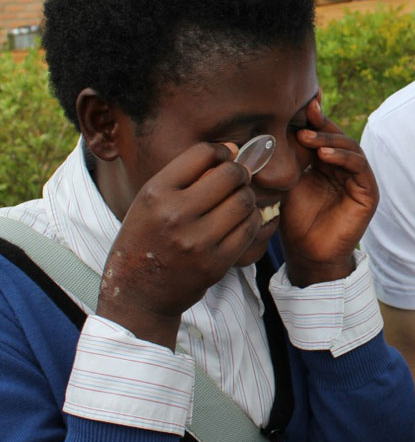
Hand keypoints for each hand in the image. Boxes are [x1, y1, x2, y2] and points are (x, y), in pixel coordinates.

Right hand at [97, 142, 259, 347]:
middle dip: (240, 173)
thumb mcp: (150, 201)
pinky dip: (251, 220)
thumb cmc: (146, 239)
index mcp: (155, 193)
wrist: (137, 294)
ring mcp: (197, 241)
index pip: (202, 153)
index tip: (223, 159)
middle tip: (238, 180)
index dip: (220, 151)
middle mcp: (175, 215)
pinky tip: (241, 221)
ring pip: (245, 201)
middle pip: (231, 175)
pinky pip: (249, 228)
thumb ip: (186, 174)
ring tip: (238, 201)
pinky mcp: (216, 263)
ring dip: (247, 197)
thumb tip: (231, 147)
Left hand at [279, 94, 378, 285]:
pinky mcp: (368, 193)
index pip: (325, 134)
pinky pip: (359, 167)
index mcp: (328, 164)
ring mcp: (359, 180)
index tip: (301, 104)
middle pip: (339, 136)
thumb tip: (279, 124)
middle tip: (303, 117)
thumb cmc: (295, 220)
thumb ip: (292, 156)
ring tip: (308, 137)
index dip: (315, 118)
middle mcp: (346, 169)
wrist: (307, 254)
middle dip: (321, 124)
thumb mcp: (289, 181)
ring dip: (330, 139)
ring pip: (351, 148)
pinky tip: (324, 155)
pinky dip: (344, 157)